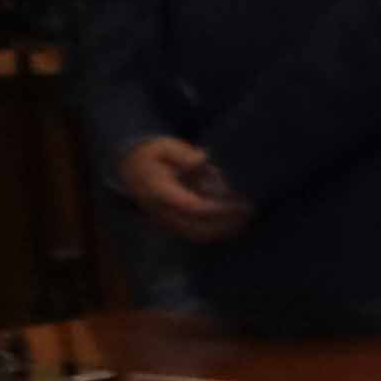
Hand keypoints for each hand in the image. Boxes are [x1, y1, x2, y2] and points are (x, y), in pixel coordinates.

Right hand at [110, 133, 248, 244]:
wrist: (131, 169)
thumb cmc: (153, 155)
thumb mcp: (164, 146)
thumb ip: (182, 153)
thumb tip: (201, 159)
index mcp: (158, 191)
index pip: (191, 206)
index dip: (217, 208)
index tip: (239, 204)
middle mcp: (160, 211)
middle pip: (196, 227)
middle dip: (226, 223)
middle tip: (250, 212)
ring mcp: (165, 221)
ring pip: (196, 235)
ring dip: (223, 230)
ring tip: (247, 218)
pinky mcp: (170, 224)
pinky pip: (194, 234)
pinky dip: (216, 232)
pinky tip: (236, 224)